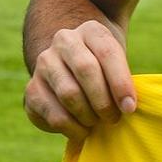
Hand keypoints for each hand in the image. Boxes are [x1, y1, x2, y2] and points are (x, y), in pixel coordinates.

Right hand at [24, 20, 137, 137]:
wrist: (73, 72)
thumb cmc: (105, 73)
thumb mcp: (118, 67)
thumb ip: (124, 81)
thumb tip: (127, 107)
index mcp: (91, 31)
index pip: (107, 53)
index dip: (120, 83)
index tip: (129, 107)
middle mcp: (64, 40)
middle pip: (86, 70)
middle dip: (103, 101)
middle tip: (113, 118)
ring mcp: (44, 63)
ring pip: (68, 93)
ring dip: (88, 115)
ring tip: (97, 122)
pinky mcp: (32, 89)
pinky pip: (53, 113)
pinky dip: (72, 128)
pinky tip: (82, 130)